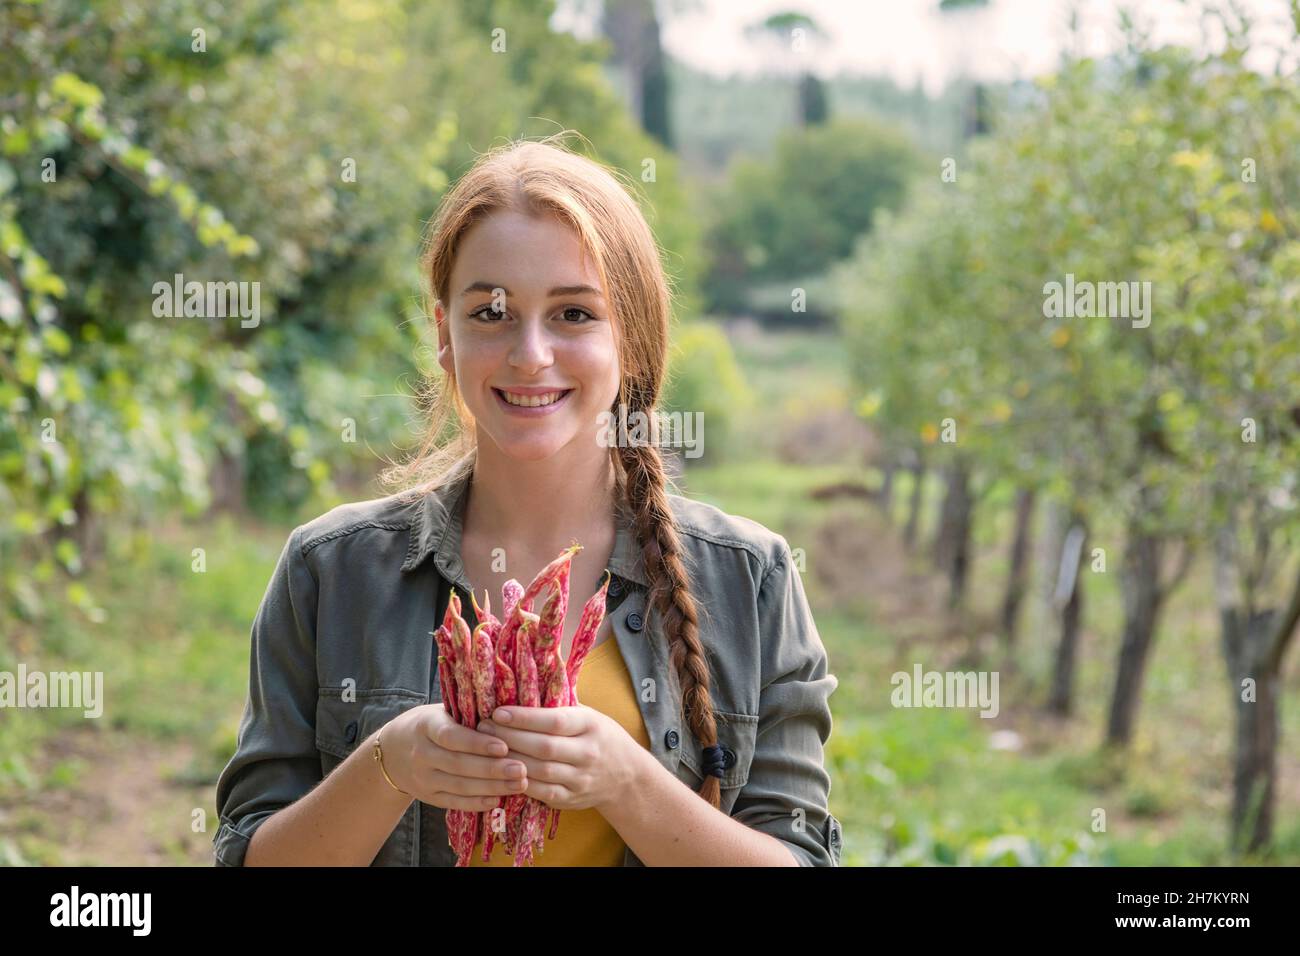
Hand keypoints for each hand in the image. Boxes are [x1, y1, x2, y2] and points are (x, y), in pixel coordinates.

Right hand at [380, 704, 529, 810]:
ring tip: (519, 784)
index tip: (503, 746)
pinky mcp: (427, 796)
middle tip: (522, 769)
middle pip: (458, 765)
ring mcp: (422, 778)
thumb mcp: (441, 712)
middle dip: (492, 769)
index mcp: (426, 726)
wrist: (392, 751)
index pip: (451, 736)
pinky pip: (454, 802)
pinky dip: (477, 803)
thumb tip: (509, 713)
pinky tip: (498, 800)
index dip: (477, 743)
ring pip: (459, 786)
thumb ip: (468, 713)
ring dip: (491, 787)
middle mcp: (421, 753)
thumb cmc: (430, 725)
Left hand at [476, 705, 644, 812]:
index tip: (497, 712)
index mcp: (591, 725)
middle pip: (543, 747)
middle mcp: (588, 752)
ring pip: (540, 772)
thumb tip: (523, 684)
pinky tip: (502, 773)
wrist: (628, 777)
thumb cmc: (600, 736)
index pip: (555, 721)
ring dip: (509, 761)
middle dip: (509, 737)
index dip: (524, 718)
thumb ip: (561, 706)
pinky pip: (542, 793)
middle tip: (483, 728)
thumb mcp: (590, 715)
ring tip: (485, 750)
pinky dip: (520, 784)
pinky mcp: (572, 799)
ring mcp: (581, 779)